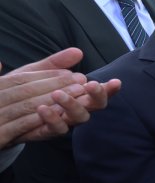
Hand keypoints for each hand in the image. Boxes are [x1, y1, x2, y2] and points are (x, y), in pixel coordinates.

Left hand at [0, 48, 121, 146]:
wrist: (6, 108)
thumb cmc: (25, 89)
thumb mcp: (39, 71)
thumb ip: (57, 62)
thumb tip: (78, 51)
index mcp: (77, 93)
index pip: (99, 91)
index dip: (109, 88)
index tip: (116, 81)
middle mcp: (76, 108)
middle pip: (96, 105)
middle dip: (97, 95)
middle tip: (90, 84)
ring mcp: (64, 121)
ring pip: (80, 117)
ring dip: (72, 104)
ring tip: (57, 94)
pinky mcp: (48, 131)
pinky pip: (57, 129)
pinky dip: (53, 118)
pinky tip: (42, 108)